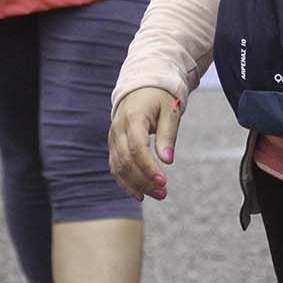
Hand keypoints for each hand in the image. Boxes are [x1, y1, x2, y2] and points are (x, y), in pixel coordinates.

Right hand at [108, 87, 181, 202]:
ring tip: (156, 195)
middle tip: (163, 193)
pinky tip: (139, 194)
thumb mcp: (169, 111)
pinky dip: (125, 182)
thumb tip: (168, 160)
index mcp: (133, 117)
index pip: (137, 148)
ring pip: (118, 167)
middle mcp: (118, 128)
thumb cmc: (159, 98)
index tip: (163, 182)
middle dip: (144, 181)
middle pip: (126, 161)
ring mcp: (113, 137)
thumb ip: (168, 135)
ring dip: (136, 185)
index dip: (148, 167)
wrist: (140, 86)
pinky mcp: (113, 145)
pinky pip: (115, 167)